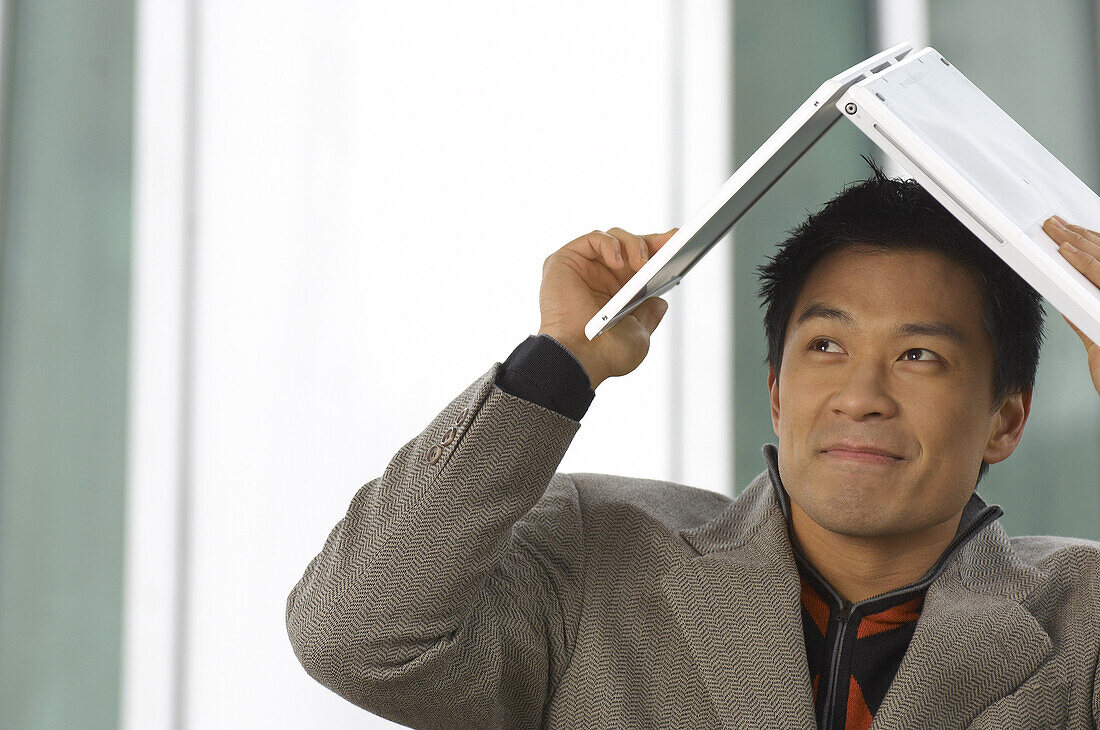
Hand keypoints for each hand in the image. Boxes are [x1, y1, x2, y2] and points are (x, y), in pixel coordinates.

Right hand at [537, 227, 676, 388]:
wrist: (580, 358)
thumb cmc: (606, 354)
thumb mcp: (638, 333)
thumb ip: (649, 314)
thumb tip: (661, 301)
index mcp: (616, 294)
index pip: (640, 263)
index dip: (659, 251)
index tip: (678, 243)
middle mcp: (598, 278)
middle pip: (629, 246)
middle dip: (652, 242)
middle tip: (670, 242)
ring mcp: (582, 267)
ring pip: (613, 238)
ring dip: (633, 245)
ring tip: (642, 264)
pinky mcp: (564, 260)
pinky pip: (592, 239)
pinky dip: (609, 244)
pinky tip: (619, 262)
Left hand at [1042, 215, 1099, 394]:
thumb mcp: (1097, 343)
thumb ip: (1084, 320)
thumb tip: (1067, 301)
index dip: (1090, 244)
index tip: (1070, 231)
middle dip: (1079, 237)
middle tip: (1055, 223)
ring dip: (1077, 242)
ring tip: (1055, 229)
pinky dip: (1084, 264)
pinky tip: (1067, 253)